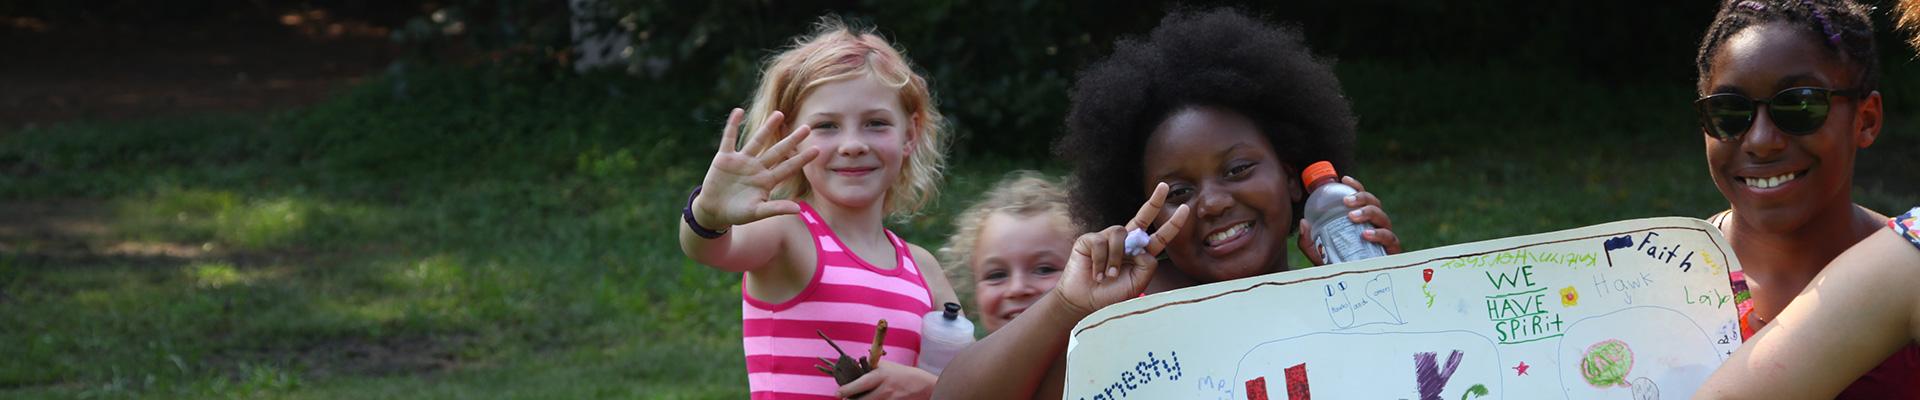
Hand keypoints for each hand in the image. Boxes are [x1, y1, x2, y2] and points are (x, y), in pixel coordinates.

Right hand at [692, 108, 821, 227]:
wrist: (713, 211)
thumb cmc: (737, 214)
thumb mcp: (756, 212)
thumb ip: (776, 208)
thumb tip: (798, 209)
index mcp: (766, 181)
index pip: (788, 167)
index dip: (802, 159)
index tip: (817, 150)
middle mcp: (757, 167)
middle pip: (777, 151)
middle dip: (791, 140)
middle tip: (807, 128)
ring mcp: (741, 161)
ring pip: (757, 141)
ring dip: (767, 127)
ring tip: (779, 114)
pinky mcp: (724, 158)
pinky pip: (729, 138)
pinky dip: (732, 125)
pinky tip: (738, 111)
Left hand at [836, 359, 934, 399]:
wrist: (923, 386)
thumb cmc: (901, 374)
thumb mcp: (886, 367)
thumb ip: (870, 368)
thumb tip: (852, 370)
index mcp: (880, 376)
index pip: (860, 384)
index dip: (846, 390)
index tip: (837, 393)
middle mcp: (884, 389)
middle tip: (846, 399)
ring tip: (858, 399)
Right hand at [1055, 183, 1191, 316]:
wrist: (1084, 302)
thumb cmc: (1111, 295)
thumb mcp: (1136, 284)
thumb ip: (1147, 266)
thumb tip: (1144, 246)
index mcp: (1140, 253)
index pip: (1159, 236)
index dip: (1173, 224)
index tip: (1185, 209)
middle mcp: (1126, 242)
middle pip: (1142, 217)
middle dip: (1154, 201)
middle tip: (1164, 186)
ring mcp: (1107, 239)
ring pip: (1120, 234)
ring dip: (1116, 258)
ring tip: (1109, 276)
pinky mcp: (1090, 239)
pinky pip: (1100, 242)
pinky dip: (1100, 261)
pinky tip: (1096, 273)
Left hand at [1297, 176, 1401, 265]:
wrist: (1352, 289)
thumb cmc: (1338, 266)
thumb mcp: (1319, 254)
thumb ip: (1309, 241)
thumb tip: (1304, 223)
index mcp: (1361, 222)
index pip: (1362, 199)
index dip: (1356, 186)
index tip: (1344, 179)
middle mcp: (1375, 226)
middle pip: (1375, 203)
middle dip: (1362, 197)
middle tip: (1345, 201)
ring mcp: (1385, 238)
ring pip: (1383, 217)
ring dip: (1368, 213)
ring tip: (1352, 216)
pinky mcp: (1391, 252)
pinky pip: (1390, 239)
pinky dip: (1379, 234)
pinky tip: (1365, 235)